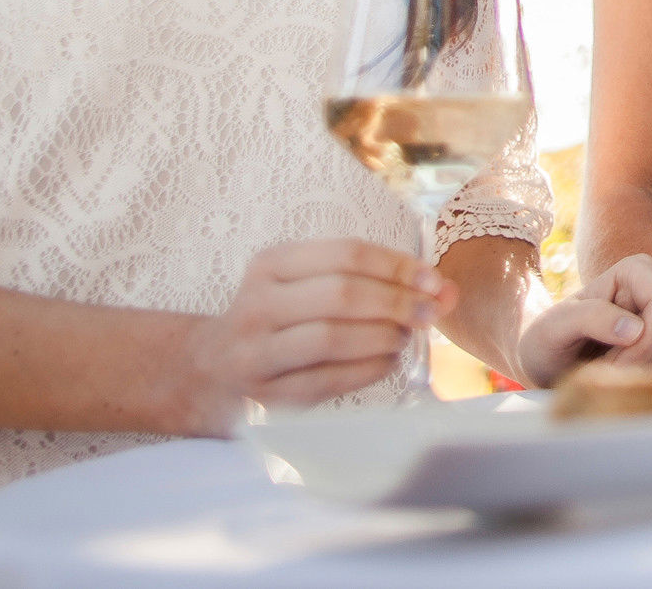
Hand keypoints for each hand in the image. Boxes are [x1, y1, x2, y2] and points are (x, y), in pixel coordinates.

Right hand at [182, 239, 452, 434]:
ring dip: (383, 336)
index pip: (345, 254)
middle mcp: (258, 304)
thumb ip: (365, 279)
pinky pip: (329, 380)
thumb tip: (442, 289)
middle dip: (397, 302)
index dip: (397, 266)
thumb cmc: (278, 319)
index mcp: (270, 264)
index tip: (434, 280)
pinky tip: (388, 361)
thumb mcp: (301, 282)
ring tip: (406, 337)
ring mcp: (257, 353)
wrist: (209, 370)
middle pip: (340, 295)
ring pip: (332, 337)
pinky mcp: (267, 397)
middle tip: (431, 311)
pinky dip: (369, 369)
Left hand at [516, 253, 651, 387]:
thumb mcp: (554, 327)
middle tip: (604, 374)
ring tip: (604, 376)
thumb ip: (590, 318)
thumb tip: (636, 329)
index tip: (613, 363)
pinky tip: (617, 383)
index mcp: (635, 272)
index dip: (647, 339)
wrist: (543, 364)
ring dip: (640, 377)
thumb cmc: (546, 339)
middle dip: (639, 363)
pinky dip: (645, 386)